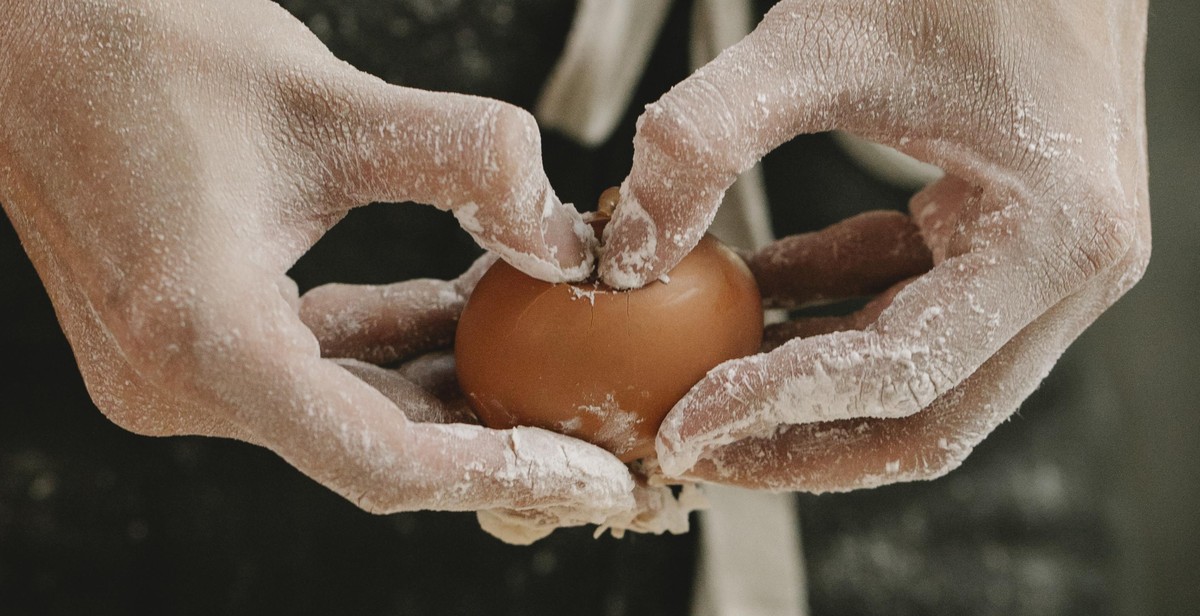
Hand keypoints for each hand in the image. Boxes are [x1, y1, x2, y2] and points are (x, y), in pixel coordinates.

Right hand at [0, 0, 635, 519]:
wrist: (26, 31)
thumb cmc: (142, 44)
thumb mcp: (328, 99)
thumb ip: (469, 160)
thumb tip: (567, 236)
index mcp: (201, 342)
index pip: (386, 461)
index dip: (509, 474)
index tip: (601, 477)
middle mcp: (176, 384)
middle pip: (378, 449)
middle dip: (499, 440)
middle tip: (605, 429)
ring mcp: (174, 372)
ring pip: (352, 409)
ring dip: (453, 387)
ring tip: (557, 363)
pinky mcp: (186, 340)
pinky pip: (318, 366)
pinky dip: (396, 345)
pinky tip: (468, 308)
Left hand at [600, 0, 1149, 489]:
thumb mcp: (819, 41)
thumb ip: (706, 139)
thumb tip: (627, 248)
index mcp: (1054, 240)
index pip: (900, 373)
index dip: (778, 409)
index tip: (684, 424)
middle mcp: (1069, 276)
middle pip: (924, 418)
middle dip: (798, 444)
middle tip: (693, 449)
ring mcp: (1044, 267)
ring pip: (915, 380)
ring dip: (806, 392)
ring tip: (702, 392)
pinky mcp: (1006, 245)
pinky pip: (907, 311)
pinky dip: (827, 317)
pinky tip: (746, 299)